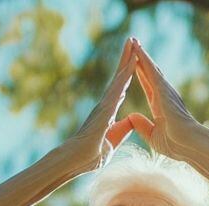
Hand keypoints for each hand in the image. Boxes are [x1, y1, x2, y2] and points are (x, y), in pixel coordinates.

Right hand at [61, 37, 154, 173]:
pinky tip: (132, 62)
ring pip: (118, 77)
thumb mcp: (111, 144)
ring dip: (126, 59)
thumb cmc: (89, 156)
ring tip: (133, 41)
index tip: (134, 61)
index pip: (121, 89)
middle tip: (133, 40)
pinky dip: (125, 74)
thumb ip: (120, 132)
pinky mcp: (104, 108)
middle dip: (127, 59)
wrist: (74, 161)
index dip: (128, 74)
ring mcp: (104, 104)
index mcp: (108, 112)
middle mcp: (105, 104)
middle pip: (119, 77)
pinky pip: (117, 87)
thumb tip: (130, 122)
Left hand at [128, 40, 207, 161]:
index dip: (141, 75)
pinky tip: (136, 49)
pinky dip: (143, 59)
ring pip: (151, 68)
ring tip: (133, 40)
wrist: (189, 144)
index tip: (134, 65)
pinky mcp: (164, 90)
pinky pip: (151, 71)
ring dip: (141, 54)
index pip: (148, 86)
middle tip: (133, 45)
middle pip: (150, 73)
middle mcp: (164, 95)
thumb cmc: (176, 144)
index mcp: (160, 106)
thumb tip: (131, 117)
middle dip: (141, 59)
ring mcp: (165, 90)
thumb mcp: (153, 135)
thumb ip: (142, 125)